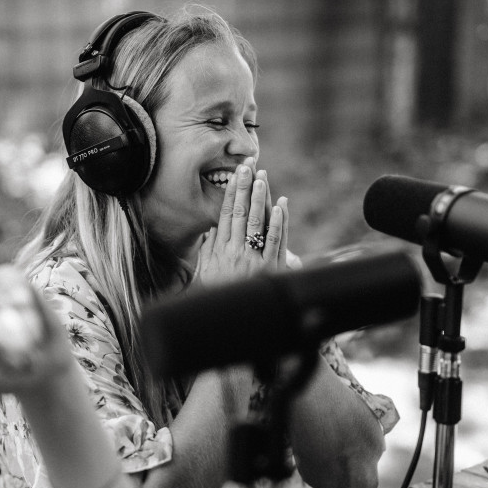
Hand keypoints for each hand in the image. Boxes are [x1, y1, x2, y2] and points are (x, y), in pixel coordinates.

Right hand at [196, 158, 289, 286]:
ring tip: (263, 178)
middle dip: (245, 187)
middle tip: (250, 166)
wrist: (229, 321)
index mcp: (219, 249)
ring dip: (260, 198)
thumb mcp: (206, 270)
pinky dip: (278, 223)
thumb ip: (210, 247)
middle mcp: (234, 252)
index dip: (231, 191)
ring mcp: (253, 260)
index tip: (236, 174)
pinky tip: (281, 206)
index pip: (226, 213)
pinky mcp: (270, 269)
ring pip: (257, 223)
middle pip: (240, 212)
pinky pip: (275, 241)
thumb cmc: (215, 295)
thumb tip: (214, 226)